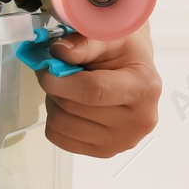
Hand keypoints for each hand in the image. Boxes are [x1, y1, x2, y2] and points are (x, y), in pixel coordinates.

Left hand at [38, 24, 160, 157]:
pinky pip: (59, 138)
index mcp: (144, 89)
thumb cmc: (122, 52)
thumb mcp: (108, 36)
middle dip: (55, 88)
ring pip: (62, 125)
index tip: (45, 68)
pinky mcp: (105, 151)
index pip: (92, 91)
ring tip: (68, 89)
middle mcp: (139, 121)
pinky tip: (71, 106)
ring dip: (54, 103)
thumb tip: (58, 52)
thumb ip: (83, 43)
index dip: (60, 80)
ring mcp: (122, 141)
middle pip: (73, 109)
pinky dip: (55, 121)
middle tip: (58, 73)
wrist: (133, 70)